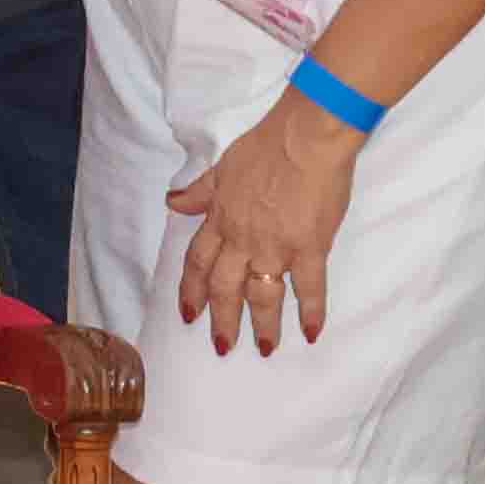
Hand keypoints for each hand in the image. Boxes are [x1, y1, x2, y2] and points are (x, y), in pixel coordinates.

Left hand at [164, 98, 360, 358]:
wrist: (306, 136)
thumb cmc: (267, 144)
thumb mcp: (223, 167)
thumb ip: (200, 192)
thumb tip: (173, 202)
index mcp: (222, 219)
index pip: (198, 262)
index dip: (191, 290)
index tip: (189, 314)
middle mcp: (243, 239)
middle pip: (225, 288)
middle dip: (222, 320)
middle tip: (221, 346)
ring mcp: (276, 246)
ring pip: (262, 295)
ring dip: (262, 325)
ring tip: (265, 347)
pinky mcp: (310, 247)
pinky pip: (309, 288)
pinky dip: (311, 312)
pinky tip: (311, 333)